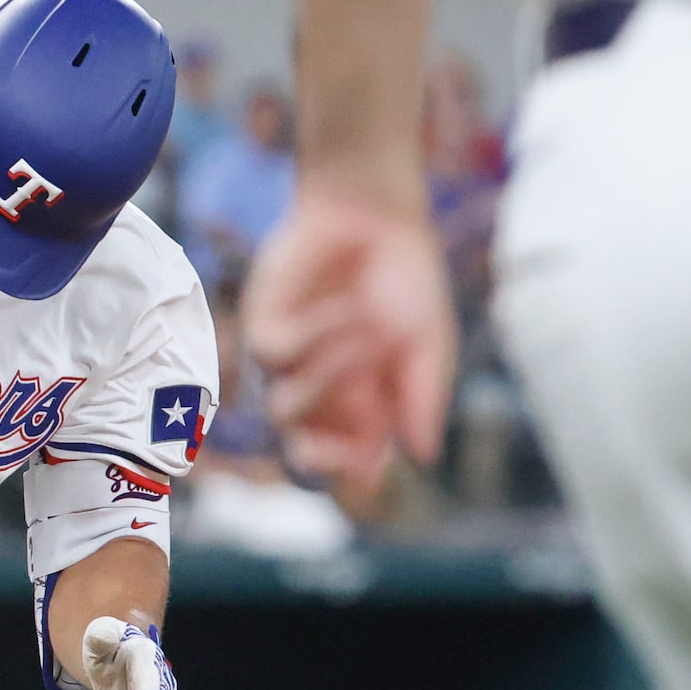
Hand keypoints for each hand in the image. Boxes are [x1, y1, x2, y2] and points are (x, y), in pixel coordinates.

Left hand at [240, 186, 455, 498]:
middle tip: (360, 419)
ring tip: (371, 331)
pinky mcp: (262, 326)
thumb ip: (423, 397)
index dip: (346, 476)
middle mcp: (318, 394)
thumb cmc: (405, 279)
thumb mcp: (428, 341)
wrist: (375, 213)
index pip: (339, 466)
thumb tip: (423, 458)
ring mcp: (286, 364)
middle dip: (322, 455)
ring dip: (332, 377)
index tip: (370, 469)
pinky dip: (316, 334)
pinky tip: (347, 307)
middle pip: (299, 456)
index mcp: (360, 407)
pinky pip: (276, 353)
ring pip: (283, 410)